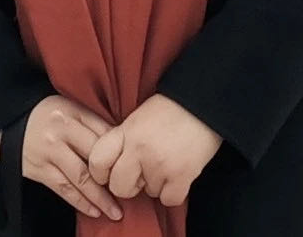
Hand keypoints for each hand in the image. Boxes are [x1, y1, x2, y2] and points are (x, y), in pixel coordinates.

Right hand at [0, 96, 121, 220]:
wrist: (7, 119)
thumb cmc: (44, 113)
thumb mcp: (67, 106)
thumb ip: (90, 121)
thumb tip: (120, 140)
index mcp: (72, 112)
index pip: (104, 132)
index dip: (121, 150)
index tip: (135, 164)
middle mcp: (62, 131)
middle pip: (96, 156)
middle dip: (115, 175)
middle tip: (132, 191)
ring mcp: (50, 152)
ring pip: (82, 178)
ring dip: (100, 198)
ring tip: (116, 211)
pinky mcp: (39, 170)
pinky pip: (64, 189)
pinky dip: (80, 202)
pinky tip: (94, 211)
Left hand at [88, 94, 221, 208]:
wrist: (205, 102)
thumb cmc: (172, 108)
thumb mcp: (139, 117)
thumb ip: (124, 139)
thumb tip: (114, 165)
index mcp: (127, 131)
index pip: (97, 161)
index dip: (100, 173)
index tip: (109, 173)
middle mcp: (139, 149)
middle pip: (119, 186)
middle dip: (129, 184)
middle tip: (142, 172)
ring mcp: (160, 164)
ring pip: (148, 193)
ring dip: (156, 183)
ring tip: (167, 161)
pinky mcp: (182, 176)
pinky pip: (168, 200)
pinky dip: (174, 191)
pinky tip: (178, 174)